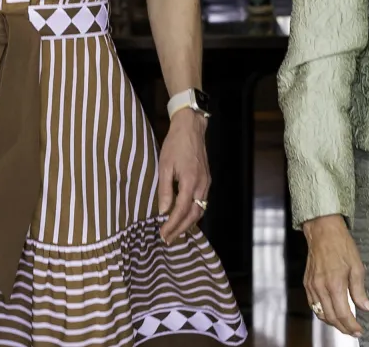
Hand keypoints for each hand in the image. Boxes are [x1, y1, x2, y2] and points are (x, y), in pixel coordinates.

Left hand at [157, 109, 208, 242]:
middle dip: (181, 229)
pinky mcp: (206, 180)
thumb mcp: (164, 166)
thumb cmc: (175, 145)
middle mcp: (201, 185)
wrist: (191, 128)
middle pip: (193, 214)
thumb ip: (165, 190)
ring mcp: (206, 182)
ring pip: (200, 210)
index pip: (181, 210)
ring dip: (188, 223)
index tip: (162, 234)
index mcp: (189, 181)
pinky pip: (202, 201)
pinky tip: (185, 216)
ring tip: (176, 232)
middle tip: (168, 239)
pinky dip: (194, 213)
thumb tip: (163, 211)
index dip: (172, 225)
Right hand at [302, 214, 368, 337]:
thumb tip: (366, 307)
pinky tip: (330, 312)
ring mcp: (312, 286)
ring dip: (332, 322)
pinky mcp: (307, 283)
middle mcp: (321, 287)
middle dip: (343, 327)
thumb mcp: (357, 266)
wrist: (323, 231)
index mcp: (335, 284)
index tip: (359, 330)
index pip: (343, 314)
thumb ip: (360, 290)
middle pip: (331, 317)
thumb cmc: (341, 245)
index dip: (351, 326)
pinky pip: (313, 304)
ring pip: (320, 313)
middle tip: (353, 331)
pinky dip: (322, 312)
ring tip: (343, 324)